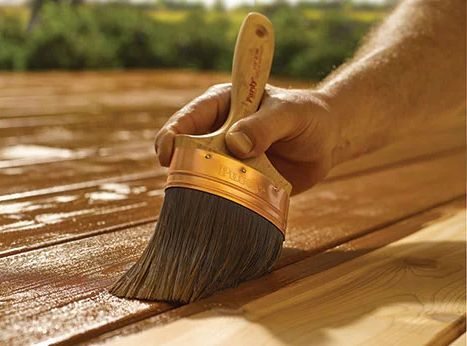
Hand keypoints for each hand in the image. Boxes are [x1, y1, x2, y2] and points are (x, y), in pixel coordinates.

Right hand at [155, 83, 338, 193]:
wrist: (327, 142)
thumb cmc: (307, 117)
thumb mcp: (290, 114)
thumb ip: (265, 125)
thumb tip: (235, 144)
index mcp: (224, 104)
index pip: (190, 117)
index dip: (172, 133)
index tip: (166, 153)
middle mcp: (219, 130)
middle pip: (186, 148)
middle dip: (179, 164)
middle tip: (178, 183)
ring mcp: (226, 158)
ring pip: (200, 173)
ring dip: (197, 187)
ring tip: (197, 202)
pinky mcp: (236, 180)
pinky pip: (220, 192)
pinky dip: (217, 202)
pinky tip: (217, 213)